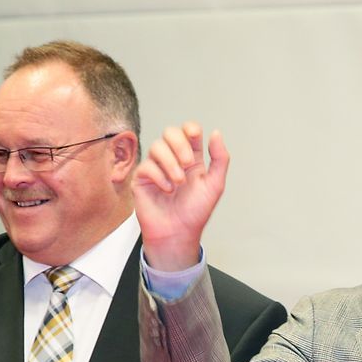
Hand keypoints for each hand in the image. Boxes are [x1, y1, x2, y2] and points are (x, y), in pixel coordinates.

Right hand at [132, 122, 229, 270]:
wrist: (179, 233)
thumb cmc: (195, 212)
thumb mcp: (215, 185)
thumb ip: (219, 159)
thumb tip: (216, 133)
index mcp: (192, 158)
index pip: (188, 131)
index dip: (190, 128)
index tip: (195, 135)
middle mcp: (173, 159)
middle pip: (170, 132)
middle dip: (180, 144)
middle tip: (188, 164)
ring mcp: (156, 167)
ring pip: (157, 146)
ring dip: (171, 163)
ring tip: (179, 183)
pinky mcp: (142, 178)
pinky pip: (147, 166)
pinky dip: (159, 177)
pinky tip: (167, 191)